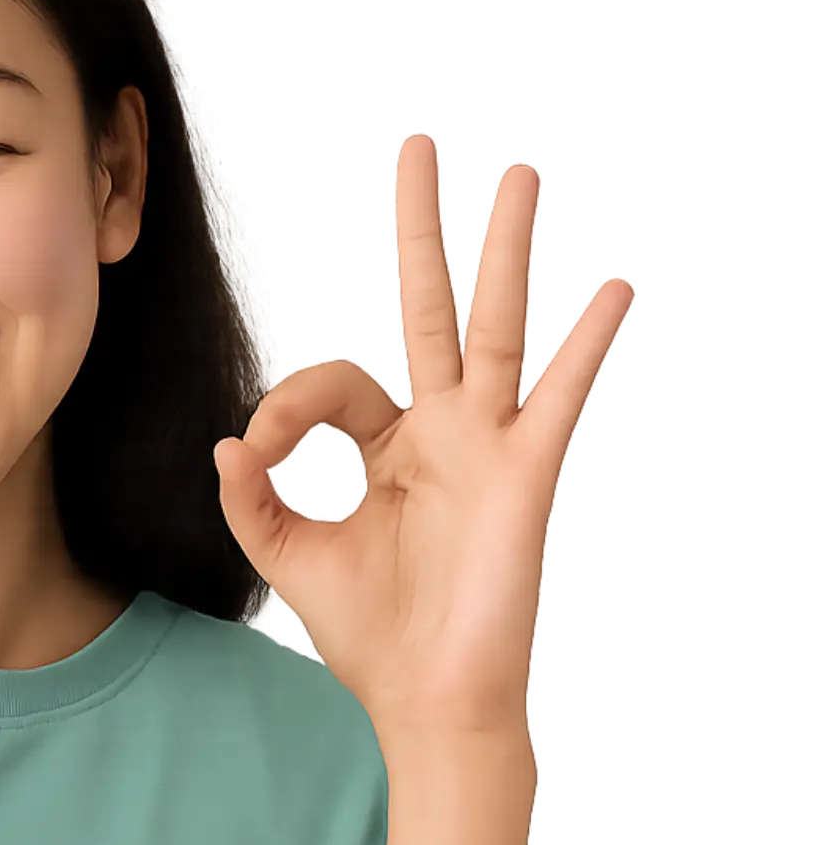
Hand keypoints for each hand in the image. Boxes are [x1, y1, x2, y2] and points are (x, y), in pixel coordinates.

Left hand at [212, 134, 635, 743]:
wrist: (428, 700)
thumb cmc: (372, 637)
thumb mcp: (291, 561)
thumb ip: (254, 500)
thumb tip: (227, 440)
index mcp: (387, 450)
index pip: (333, 385)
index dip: (287, 405)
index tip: (261, 451)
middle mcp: (441, 432)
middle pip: (428, 306)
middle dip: (420, 227)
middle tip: (417, 143)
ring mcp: (486, 444)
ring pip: (494, 327)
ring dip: (502, 251)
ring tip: (517, 175)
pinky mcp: (524, 473)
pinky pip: (559, 397)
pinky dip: (586, 346)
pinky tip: (616, 291)